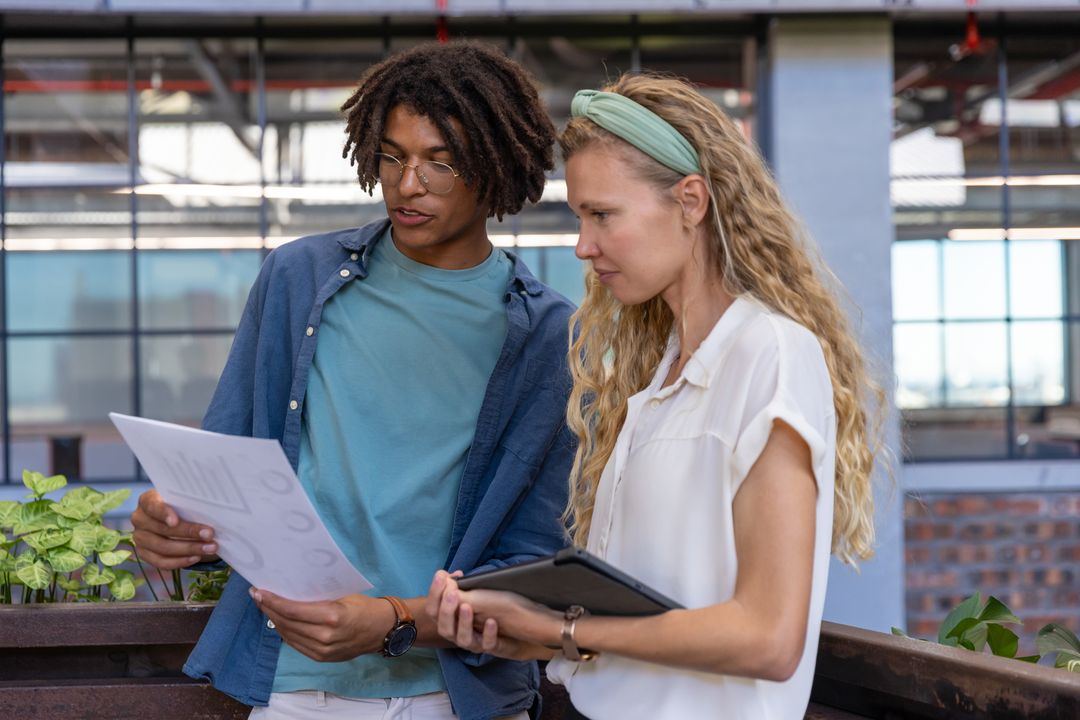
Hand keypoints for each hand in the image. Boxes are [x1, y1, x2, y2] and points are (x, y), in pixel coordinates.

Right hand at [130, 490, 218, 569]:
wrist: (176, 518)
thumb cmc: (182, 506)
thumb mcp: (185, 501)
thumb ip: (191, 505)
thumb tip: (211, 512)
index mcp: (147, 500)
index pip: (153, 506)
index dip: (164, 514)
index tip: (175, 521)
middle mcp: (140, 519)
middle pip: (162, 529)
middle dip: (188, 533)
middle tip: (209, 535)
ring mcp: (140, 538)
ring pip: (163, 547)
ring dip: (189, 549)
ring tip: (209, 548)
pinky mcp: (144, 553)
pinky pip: (161, 562)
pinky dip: (180, 561)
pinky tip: (196, 557)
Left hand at [250, 588, 395, 661]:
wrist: (383, 630)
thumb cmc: (365, 606)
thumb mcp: (343, 596)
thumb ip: (318, 598)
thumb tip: (292, 590)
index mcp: (332, 616)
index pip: (292, 610)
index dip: (273, 601)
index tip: (259, 591)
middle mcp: (325, 636)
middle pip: (287, 623)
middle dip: (269, 608)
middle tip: (256, 596)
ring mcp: (322, 650)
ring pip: (288, 635)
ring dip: (274, 620)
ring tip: (265, 607)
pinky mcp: (321, 658)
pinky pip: (296, 644)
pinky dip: (285, 632)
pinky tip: (278, 621)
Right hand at [426, 570, 559, 660]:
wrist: (518, 630)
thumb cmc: (493, 610)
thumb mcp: (476, 596)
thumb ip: (461, 589)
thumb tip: (451, 576)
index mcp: (452, 620)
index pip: (434, 610)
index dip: (435, 593)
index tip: (441, 576)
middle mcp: (460, 633)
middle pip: (444, 628)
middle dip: (446, 610)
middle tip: (452, 593)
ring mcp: (477, 643)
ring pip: (463, 639)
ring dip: (464, 622)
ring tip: (468, 607)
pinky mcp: (494, 647)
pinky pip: (488, 644)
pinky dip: (488, 633)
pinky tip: (491, 621)